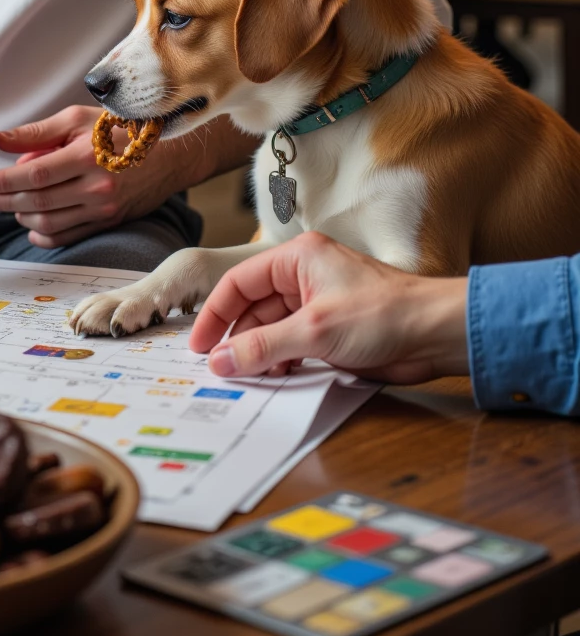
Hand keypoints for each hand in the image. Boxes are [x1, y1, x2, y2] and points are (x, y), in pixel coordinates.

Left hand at [0, 104, 190, 249]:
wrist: (168, 154)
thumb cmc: (120, 130)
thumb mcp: (78, 119)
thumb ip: (36, 132)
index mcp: (88, 155)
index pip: (36, 174)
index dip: (4, 181)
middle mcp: (97, 186)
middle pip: (39, 201)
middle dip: (7, 200)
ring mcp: (104, 209)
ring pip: (50, 222)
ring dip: (22, 217)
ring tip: (12, 204)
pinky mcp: (108, 222)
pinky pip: (67, 237)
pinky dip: (44, 235)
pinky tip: (33, 225)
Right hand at [189, 233, 469, 383]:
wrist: (436, 334)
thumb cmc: (384, 315)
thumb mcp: (314, 331)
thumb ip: (263, 346)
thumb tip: (221, 361)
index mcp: (297, 258)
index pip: (239, 283)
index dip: (215, 313)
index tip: (198, 344)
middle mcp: (305, 276)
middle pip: (254, 307)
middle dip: (237, 338)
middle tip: (220, 369)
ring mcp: (318, 303)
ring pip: (272, 328)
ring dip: (260, 353)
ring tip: (250, 377)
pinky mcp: (332, 329)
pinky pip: (293, 343)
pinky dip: (282, 360)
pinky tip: (279, 377)